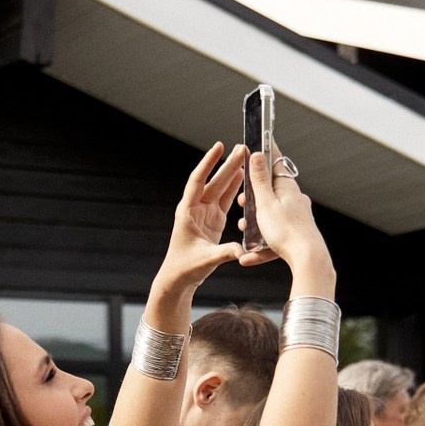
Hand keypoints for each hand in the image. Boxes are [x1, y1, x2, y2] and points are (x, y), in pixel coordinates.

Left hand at [154, 142, 251, 296]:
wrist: (179, 278)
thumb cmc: (185, 268)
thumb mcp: (205, 260)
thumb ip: (224, 253)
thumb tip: (241, 252)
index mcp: (188, 212)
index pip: (197, 181)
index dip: (208, 163)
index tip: (218, 147)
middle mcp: (196, 209)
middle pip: (213, 181)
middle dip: (227, 164)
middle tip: (241, 149)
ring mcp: (205, 213)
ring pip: (220, 188)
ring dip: (231, 173)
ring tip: (245, 157)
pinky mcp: (213, 220)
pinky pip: (225, 200)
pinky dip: (234, 188)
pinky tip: (243, 178)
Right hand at [239, 147, 329, 275]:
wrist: (307, 259)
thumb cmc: (286, 231)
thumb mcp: (266, 203)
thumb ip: (260, 180)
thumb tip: (258, 154)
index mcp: (287, 187)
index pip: (275, 162)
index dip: (266, 151)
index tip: (261, 138)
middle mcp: (294, 199)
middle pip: (270, 191)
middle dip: (253, 197)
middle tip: (243, 203)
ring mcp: (297, 216)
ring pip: (270, 215)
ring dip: (254, 224)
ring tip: (244, 231)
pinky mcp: (296, 233)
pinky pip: (275, 236)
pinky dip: (261, 245)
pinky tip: (248, 257)